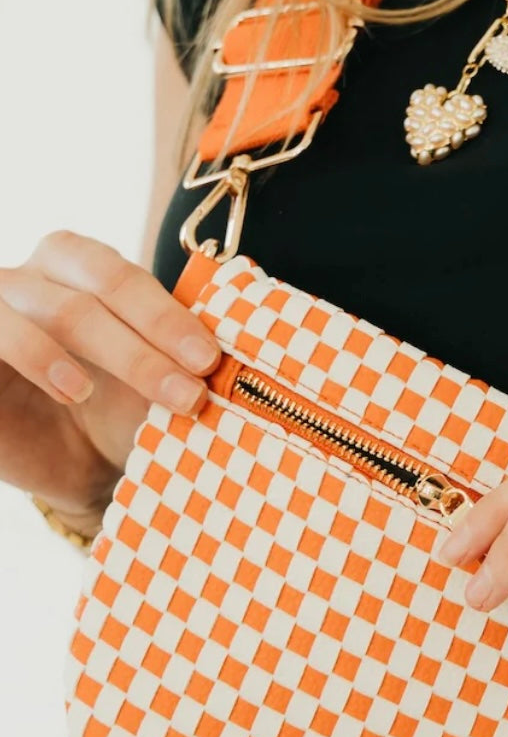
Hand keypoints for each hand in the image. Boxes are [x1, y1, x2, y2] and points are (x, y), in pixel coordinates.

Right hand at [0, 231, 218, 531]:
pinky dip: (36, 356)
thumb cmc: (119, 411)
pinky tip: (72, 388)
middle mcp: (31, 280)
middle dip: (151, 336)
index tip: (211, 358)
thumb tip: (248, 336)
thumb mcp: (159, 377)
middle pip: (88, 286)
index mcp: (78, 268)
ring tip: (150, 395)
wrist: (76, 468)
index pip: (120, 274)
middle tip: (195, 385)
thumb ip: (185, 348)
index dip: (167, 313)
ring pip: (45, 308)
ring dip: (111, 351)